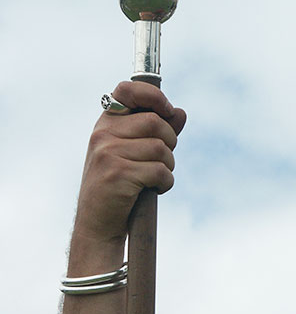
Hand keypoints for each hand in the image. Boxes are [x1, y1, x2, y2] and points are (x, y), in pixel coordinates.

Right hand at [70, 81, 186, 269]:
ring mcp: (107, 153)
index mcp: (106, 124)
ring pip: (161, 148)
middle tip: (161, 161)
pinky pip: (160, 171)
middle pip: (156, 123)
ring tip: (154, 178)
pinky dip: (165, 183)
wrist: (98, 223)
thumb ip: (157, 132)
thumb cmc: (120, 186)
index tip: (167, 110)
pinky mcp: (117, 173)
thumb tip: (180, 112)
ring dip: (168, 166)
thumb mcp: (134, 153)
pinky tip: (152, 190)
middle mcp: (102, 133)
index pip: (127, 90)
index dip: (153, 95)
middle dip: (170, 142)